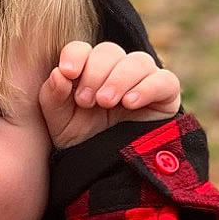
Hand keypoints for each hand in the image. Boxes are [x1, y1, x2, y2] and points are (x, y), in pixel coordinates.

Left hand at [40, 41, 182, 149]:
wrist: (108, 171)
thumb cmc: (83, 141)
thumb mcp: (59, 124)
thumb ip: (52, 97)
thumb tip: (59, 73)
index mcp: (88, 70)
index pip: (83, 48)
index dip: (76, 55)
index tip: (68, 72)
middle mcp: (117, 70)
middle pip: (110, 51)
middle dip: (95, 73)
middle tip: (87, 101)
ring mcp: (144, 80)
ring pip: (138, 61)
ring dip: (119, 78)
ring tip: (106, 102)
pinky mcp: (166, 95)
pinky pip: (165, 80)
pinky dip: (147, 87)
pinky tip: (130, 103)